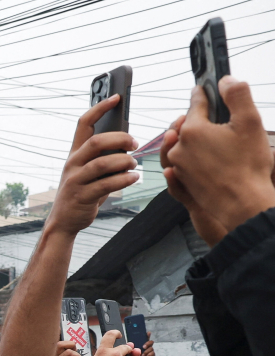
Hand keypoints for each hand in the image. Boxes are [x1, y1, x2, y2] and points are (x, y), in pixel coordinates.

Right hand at [47, 95, 138, 235]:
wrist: (64, 221)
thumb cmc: (82, 193)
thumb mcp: (88, 171)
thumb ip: (103, 157)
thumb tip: (127, 141)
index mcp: (75, 154)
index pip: (84, 124)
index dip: (100, 108)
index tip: (117, 97)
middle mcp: (72, 164)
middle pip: (95, 142)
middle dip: (120, 139)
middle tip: (134, 143)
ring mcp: (75, 181)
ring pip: (102, 163)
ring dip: (124, 162)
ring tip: (134, 164)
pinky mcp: (82, 197)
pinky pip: (106, 184)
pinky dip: (124, 180)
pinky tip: (133, 178)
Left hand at [162, 77, 274, 243]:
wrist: (242, 203)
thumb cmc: (247, 164)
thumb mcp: (250, 122)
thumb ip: (237, 95)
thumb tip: (226, 79)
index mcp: (192, 130)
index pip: (196, 104)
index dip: (202, 94)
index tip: (202, 88)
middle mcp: (179, 147)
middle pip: (188, 124)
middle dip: (199, 118)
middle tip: (214, 115)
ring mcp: (178, 165)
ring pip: (185, 143)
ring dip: (196, 137)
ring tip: (212, 135)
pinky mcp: (182, 180)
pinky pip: (185, 161)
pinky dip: (194, 154)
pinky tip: (208, 154)